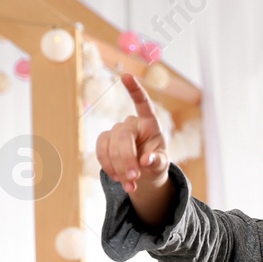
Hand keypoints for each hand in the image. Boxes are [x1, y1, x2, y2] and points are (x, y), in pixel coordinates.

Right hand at [96, 72, 170, 197]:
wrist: (143, 172)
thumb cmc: (155, 162)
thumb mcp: (161, 163)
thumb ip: (158, 161)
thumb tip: (146, 160)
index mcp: (150, 123)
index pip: (143, 103)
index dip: (135, 90)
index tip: (127, 76)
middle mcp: (132, 124)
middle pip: (123, 136)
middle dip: (127, 160)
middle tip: (135, 179)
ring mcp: (116, 131)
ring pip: (110, 146)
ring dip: (119, 168)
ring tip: (130, 185)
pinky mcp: (104, 141)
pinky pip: (101, 152)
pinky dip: (109, 168)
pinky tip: (118, 179)